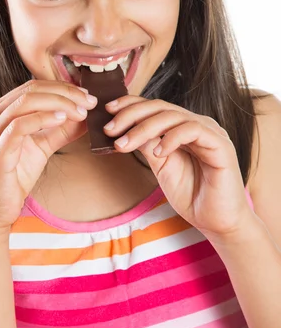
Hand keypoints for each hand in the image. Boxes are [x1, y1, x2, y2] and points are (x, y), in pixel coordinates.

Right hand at [0, 80, 96, 232]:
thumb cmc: (13, 177)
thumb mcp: (41, 147)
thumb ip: (60, 131)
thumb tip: (85, 116)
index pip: (32, 86)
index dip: (62, 88)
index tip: (87, 96)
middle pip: (31, 90)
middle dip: (65, 93)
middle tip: (89, 102)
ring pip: (26, 102)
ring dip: (59, 103)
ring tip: (81, 111)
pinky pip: (20, 126)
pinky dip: (43, 119)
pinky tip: (62, 120)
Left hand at [104, 96, 251, 238]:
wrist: (217, 222)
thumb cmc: (192, 195)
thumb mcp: (161, 167)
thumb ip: (148, 146)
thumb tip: (123, 129)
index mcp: (182, 128)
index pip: (154, 107)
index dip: (130, 105)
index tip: (107, 112)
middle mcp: (196, 125)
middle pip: (160, 107)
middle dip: (131, 115)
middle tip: (110, 129)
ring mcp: (210, 132)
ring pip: (172, 116)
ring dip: (144, 128)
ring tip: (125, 144)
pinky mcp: (220, 144)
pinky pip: (193, 130)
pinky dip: (171, 138)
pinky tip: (158, 152)